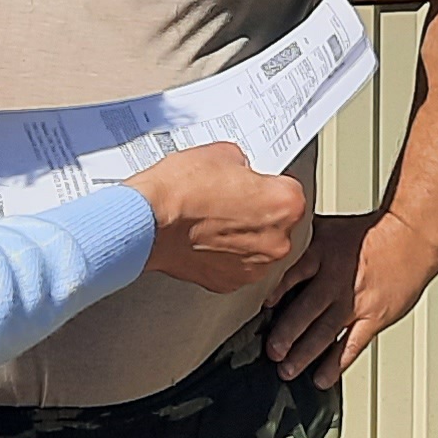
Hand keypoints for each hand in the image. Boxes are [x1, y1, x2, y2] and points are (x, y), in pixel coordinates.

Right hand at [129, 143, 311, 291]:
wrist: (148, 222)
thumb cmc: (180, 191)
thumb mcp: (222, 154)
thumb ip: (244, 166)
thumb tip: (242, 173)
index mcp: (285, 205)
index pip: (290, 191)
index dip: (267, 185)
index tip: (253, 184)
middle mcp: (277, 241)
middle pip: (278, 223)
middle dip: (258, 213)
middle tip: (230, 201)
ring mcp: (254, 267)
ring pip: (258, 247)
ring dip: (243, 236)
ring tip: (214, 221)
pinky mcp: (230, 282)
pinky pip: (237, 265)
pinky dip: (225, 256)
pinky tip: (205, 239)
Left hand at [264, 208, 437, 385]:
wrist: (412, 237)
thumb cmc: (371, 233)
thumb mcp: (329, 227)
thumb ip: (301, 239)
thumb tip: (272, 238)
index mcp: (322, 254)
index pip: (292, 274)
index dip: (274, 291)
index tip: (260, 309)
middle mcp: (336, 279)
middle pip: (306, 310)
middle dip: (286, 333)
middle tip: (271, 351)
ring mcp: (355, 301)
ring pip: (325, 331)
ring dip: (304, 353)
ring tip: (287, 369)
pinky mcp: (374, 317)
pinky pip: (352, 344)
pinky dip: (336, 363)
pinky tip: (322, 377)